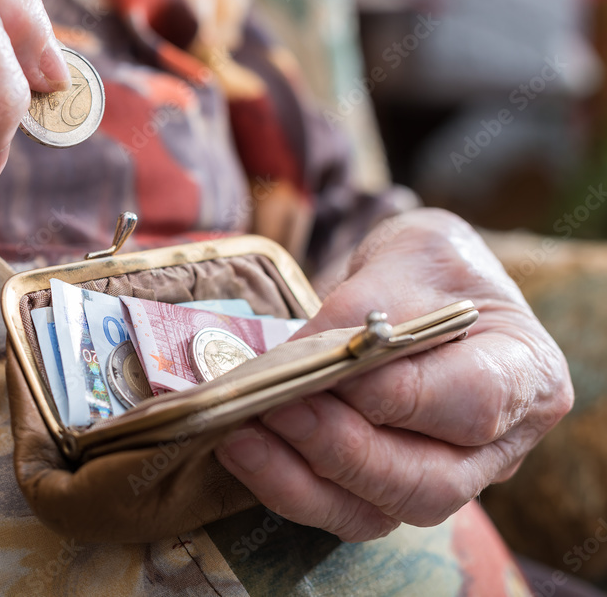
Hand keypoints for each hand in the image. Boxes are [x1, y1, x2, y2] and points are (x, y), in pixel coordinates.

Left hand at [216, 208, 572, 540]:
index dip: (399, 396)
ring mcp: (443, 477)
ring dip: (301, 478)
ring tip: (242, 435)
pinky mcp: (387, 491)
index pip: (473, 404)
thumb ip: (364, 307)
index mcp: (526, 375)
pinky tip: (241, 447)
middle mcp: (497, 446)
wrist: (422, 287)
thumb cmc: (430, 268)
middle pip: (429, 482)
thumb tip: (298, 360)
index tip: (328, 372)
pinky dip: (286, 485)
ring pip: (379, 512)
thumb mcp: (409, 255)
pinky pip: (340, 510)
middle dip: (342, 450)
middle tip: (276, 408)